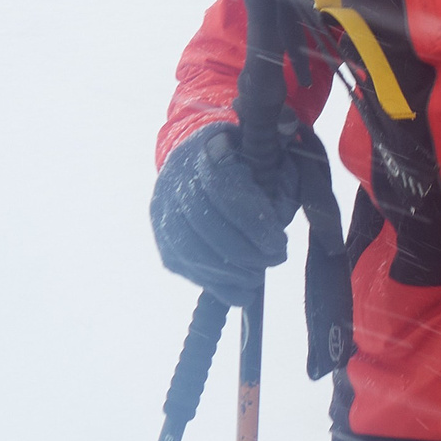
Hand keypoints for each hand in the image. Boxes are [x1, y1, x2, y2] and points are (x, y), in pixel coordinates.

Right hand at [150, 123, 296, 306]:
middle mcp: (175, 178)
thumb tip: (280, 219)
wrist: (198, 157)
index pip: (223, 188)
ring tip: (258, 278)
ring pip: (189, 248)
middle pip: (204, 222)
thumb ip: (279, 181)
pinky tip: (241, 291)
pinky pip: (183, 266)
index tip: (279, 242)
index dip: (252, 220)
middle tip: (275, 260)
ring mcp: (162, 209)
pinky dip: (214, 284)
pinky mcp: (161, 236)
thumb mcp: (269, 157)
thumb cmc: (244, 159)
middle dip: (244, 250)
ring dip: (229, 272)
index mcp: (206, 149)